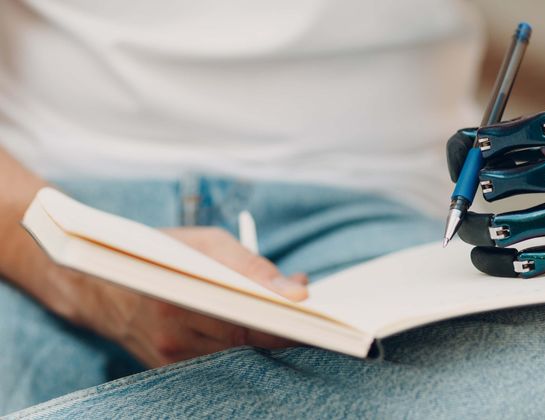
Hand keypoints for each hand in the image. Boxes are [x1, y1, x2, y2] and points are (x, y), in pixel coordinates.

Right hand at [66, 227, 307, 367]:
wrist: (99, 285)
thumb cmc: (157, 252)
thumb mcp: (204, 242)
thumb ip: (250, 265)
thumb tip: (297, 288)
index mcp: (177, 299)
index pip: (245, 323)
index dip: (284, 323)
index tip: (315, 314)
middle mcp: (172, 336)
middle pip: (245, 342)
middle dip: (282, 327)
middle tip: (313, 313)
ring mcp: (170, 358)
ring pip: (236, 354)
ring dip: (264, 336)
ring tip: (288, 313)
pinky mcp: (170, 368)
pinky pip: (218, 360)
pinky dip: (242, 344)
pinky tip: (258, 326)